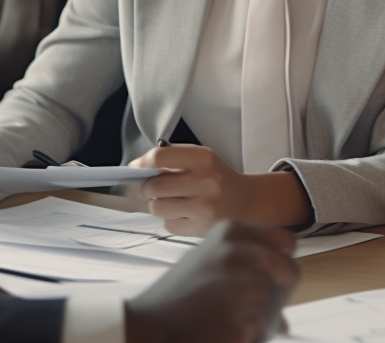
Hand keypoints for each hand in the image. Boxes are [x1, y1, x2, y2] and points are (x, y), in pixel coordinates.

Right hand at [125, 221, 298, 342]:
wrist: (149, 327)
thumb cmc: (176, 299)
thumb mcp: (207, 265)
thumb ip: (245, 268)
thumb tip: (279, 289)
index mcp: (231, 231)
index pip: (286, 240)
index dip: (282, 261)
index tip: (270, 276)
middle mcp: (240, 250)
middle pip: (290, 271)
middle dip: (282, 290)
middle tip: (256, 303)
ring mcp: (244, 281)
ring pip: (277, 305)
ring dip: (261, 317)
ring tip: (226, 318)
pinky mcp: (246, 315)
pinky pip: (264, 329)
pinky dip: (249, 334)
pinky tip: (221, 329)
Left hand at [130, 144, 312, 235]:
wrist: (247, 202)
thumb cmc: (218, 179)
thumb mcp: (201, 159)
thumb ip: (172, 159)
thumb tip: (138, 168)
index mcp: (203, 158)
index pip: (160, 157)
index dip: (142, 163)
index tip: (136, 168)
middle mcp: (205, 181)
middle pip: (153, 186)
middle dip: (148, 187)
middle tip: (155, 188)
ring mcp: (204, 207)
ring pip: (158, 207)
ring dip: (159, 205)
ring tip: (174, 201)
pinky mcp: (202, 228)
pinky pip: (168, 224)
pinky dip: (172, 219)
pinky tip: (186, 214)